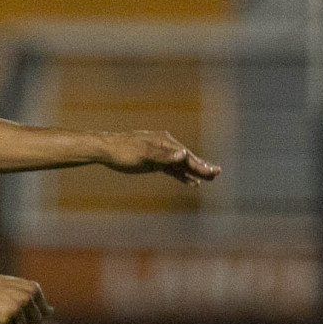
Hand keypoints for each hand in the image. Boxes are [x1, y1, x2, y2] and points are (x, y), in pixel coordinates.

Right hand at [0, 270, 52, 323]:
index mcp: (33, 288)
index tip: (15, 303)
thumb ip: (33, 299)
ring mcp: (16, 309)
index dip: (28, 312)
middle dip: (22, 320)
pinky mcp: (4, 320)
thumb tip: (51, 312)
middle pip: (35, 322)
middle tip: (6, 309)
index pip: (43, 313)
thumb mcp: (17, 288)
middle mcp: (27, 298)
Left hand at [101, 131, 219, 185]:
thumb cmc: (123, 151)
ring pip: (179, 164)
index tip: (213, 172)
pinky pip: (171, 168)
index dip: (200, 165)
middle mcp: (164, 146)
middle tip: (217, 174)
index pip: (186, 155)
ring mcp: (159, 153)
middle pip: (186, 158)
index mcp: (164, 142)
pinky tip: (190, 182)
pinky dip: (180, 174)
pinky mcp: (152, 161)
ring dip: (193, 171)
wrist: (105, 149)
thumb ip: (164, 156)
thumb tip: (184, 154)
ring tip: (208, 179)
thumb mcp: (143, 155)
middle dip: (201, 167)